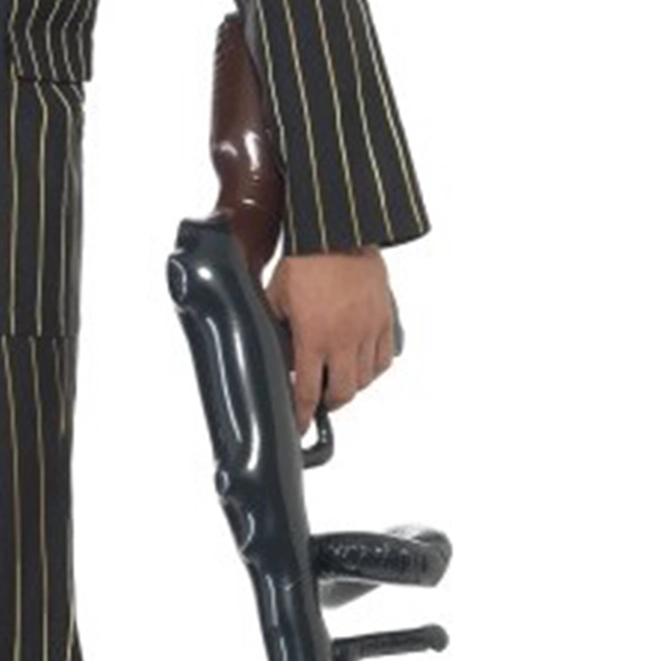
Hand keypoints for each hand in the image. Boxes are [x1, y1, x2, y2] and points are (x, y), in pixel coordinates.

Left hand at [263, 247, 400, 435]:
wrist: (338, 233)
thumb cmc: (305, 262)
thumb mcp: (275, 298)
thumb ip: (276, 332)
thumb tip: (276, 357)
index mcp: (313, 337)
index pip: (307, 392)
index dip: (302, 416)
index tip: (300, 427)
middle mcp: (344, 339)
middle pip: (341, 393)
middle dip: (328, 403)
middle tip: (318, 399)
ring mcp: (368, 330)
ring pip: (365, 380)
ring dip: (350, 386)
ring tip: (337, 379)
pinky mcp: (386, 320)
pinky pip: (384, 359)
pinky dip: (373, 369)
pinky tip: (360, 364)